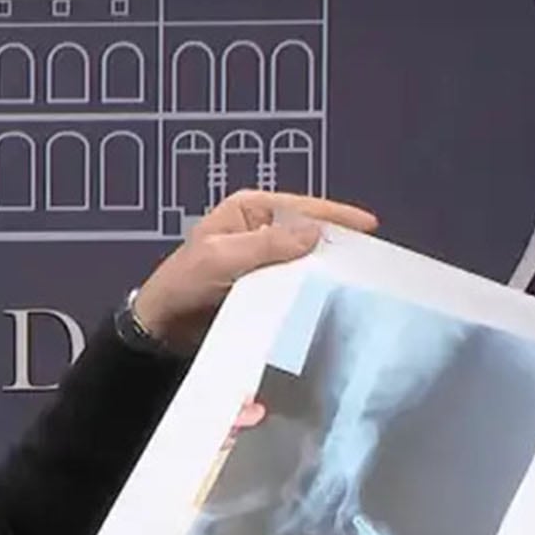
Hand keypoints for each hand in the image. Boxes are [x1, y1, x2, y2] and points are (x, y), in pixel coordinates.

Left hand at [133, 191, 378, 354]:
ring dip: (326, 269)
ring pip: (304, 260)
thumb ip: (266, 245)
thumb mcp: (221, 257)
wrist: (162, 327)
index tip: (369, 225)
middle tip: (372, 257)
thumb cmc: (182, 284)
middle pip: (308, 232)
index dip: (336, 216)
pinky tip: (331, 298)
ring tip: (360, 278)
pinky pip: (293, 283)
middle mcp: (259, 230)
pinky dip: (311, 288)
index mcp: (248, 210)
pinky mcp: (262, 286)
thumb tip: (314, 233)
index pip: (300, 207)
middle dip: (337, 242)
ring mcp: (262, 259)